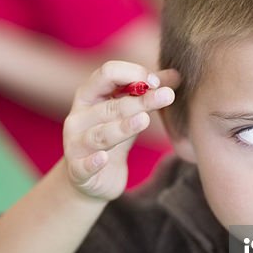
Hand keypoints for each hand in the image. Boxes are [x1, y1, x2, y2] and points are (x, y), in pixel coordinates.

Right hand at [63, 61, 177, 201]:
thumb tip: (177, 74)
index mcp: (88, 96)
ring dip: (122, 127)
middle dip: (138, 101)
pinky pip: (84, 166)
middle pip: (110, 105)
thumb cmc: (112, 137)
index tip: (157, 82)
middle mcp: (78, 117)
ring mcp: (75, 144)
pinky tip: (103, 158)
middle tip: (167, 95)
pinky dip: (92, 162)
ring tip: (144, 119)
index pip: (107, 74)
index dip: (133, 73)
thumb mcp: (130, 113)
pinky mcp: (78, 170)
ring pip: (101, 135)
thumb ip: (148, 93)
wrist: (94, 179)